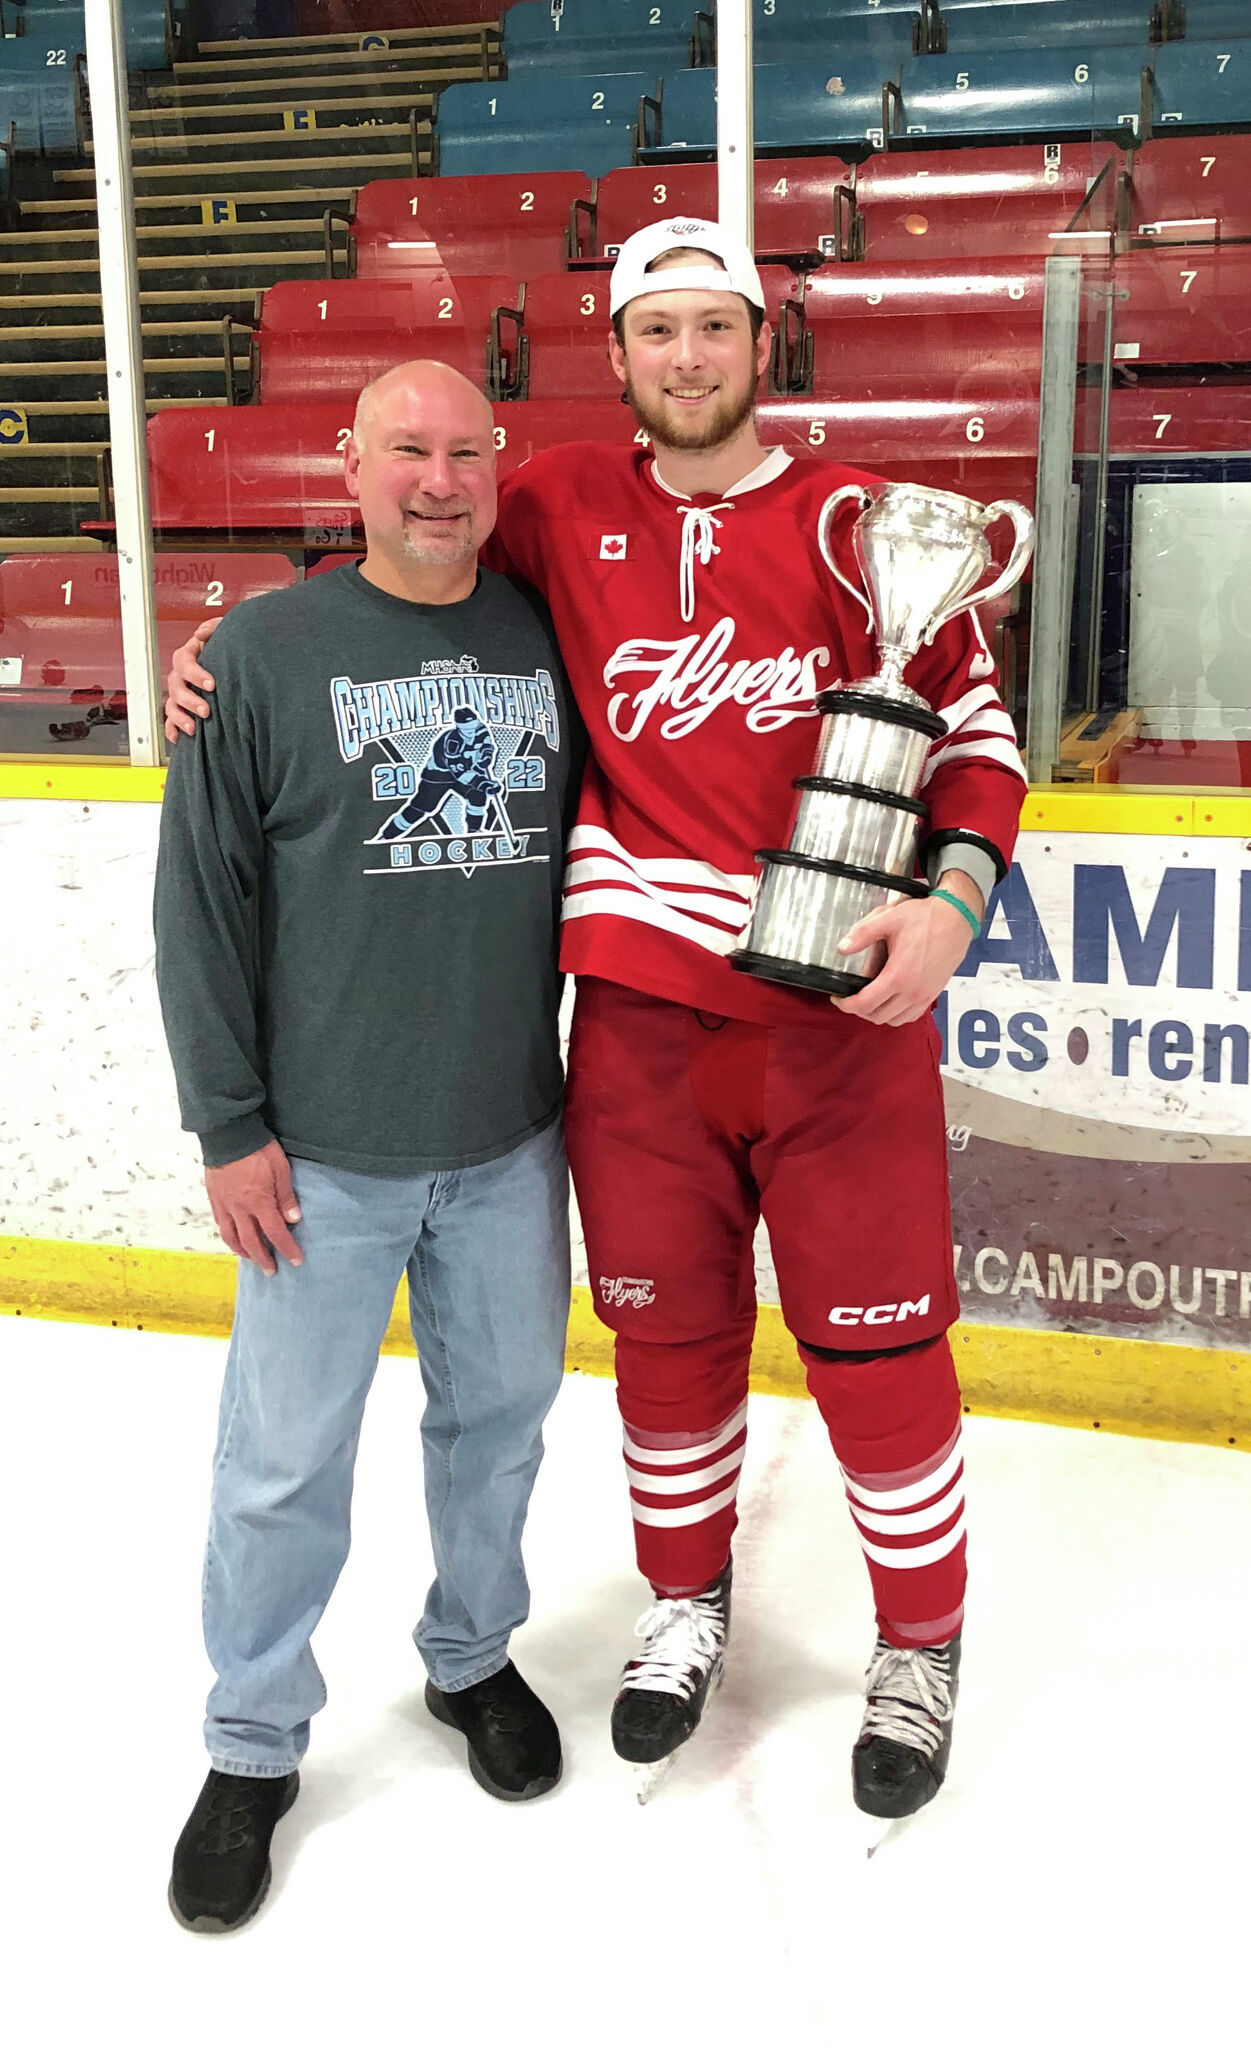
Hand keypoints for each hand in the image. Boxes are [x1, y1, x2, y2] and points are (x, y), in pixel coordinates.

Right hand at [164, 616, 221, 743]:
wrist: (245, 665)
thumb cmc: (233, 647)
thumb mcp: (227, 631)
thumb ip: (214, 627)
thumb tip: (199, 634)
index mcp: (190, 655)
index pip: (183, 661)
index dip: (194, 673)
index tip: (212, 684)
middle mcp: (182, 676)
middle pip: (176, 687)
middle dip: (189, 700)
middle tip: (206, 710)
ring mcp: (181, 694)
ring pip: (171, 706)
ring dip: (180, 717)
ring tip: (194, 728)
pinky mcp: (184, 710)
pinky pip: (171, 722)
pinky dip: (172, 730)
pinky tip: (179, 739)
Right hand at [205, 1140, 302, 1274]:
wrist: (228, 1134)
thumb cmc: (258, 1149)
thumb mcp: (281, 1168)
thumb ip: (286, 1196)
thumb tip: (293, 1219)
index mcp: (259, 1202)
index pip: (275, 1233)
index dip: (287, 1249)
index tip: (296, 1261)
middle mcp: (239, 1209)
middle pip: (251, 1242)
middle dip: (263, 1259)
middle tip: (272, 1270)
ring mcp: (224, 1205)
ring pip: (231, 1237)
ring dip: (243, 1252)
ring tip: (252, 1259)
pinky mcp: (214, 1199)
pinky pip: (220, 1224)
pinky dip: (228, 1236)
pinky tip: (234, 1238)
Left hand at [830, 883, 982, 1027]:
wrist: (957, 919)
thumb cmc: (926, 918)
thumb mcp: (889, 918)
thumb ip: (862, 933)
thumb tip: (842, 948)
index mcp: (898, 975)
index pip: (865, 1004)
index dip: (846, 1005)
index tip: (838, 998)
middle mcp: (912, 991)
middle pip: (877, 1016)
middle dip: (859, 1010)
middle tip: (851, 997)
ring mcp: (925, 996)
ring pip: (894, 1020)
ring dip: (878, 1014)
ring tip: (868, 999)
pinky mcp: (933, 994)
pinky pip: (911, 1016)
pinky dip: (897, 1014)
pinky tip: (890, 1000)